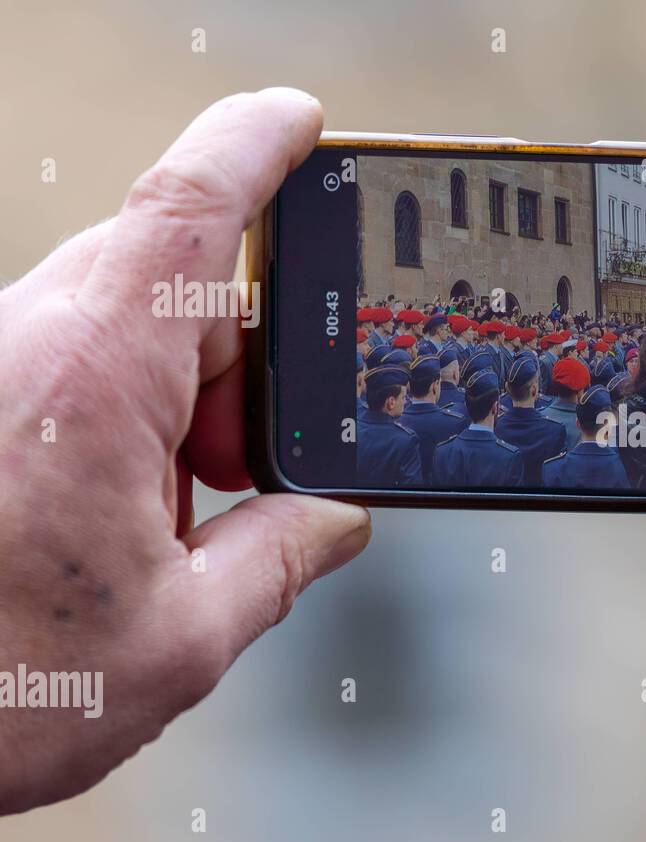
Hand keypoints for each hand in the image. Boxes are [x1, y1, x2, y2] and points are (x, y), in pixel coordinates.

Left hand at [0, 89, 370, 814]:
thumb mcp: (179, 637)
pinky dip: (123, 436)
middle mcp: (28, 348)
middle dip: (239, 375)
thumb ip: (279, 561)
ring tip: (169, 532)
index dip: (255, 147)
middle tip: (257, 479)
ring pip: (124, 342)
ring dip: (178, 420)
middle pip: (174, 295)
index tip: (301, 119)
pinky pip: (72, 378)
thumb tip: (335, 523)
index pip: (188, 211)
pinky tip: (117, 530)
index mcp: (92, 377)